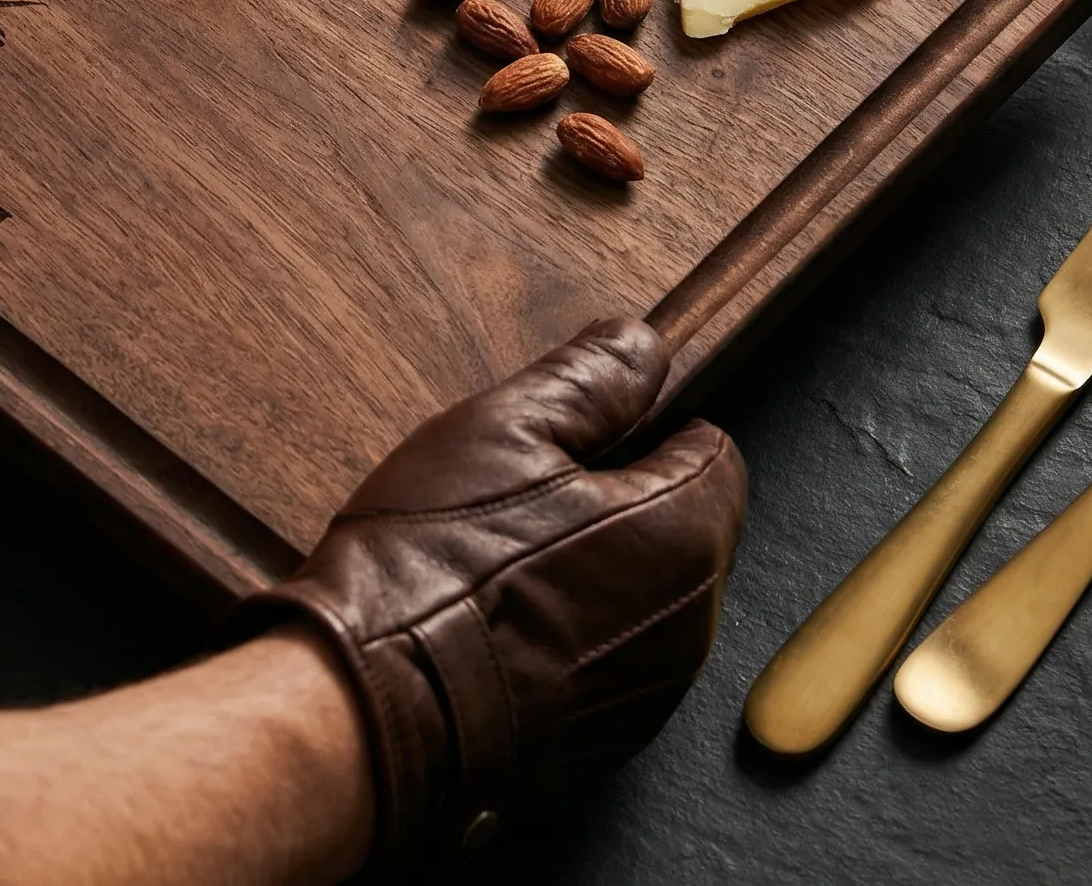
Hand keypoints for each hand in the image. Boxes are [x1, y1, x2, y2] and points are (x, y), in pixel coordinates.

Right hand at [235, 316, 746, 878]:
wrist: (376, 706)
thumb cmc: (439, 563)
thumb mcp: (506, 429)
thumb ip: (591, 379)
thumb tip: (642, 347)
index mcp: (683, 535)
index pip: (715, 456)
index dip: (649, 433)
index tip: (583, 439)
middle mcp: (690, 625)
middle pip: (681, 531)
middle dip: (619, 505)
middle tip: (525, 497)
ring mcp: (648, 695)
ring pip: (642, 600)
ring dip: (595, 574)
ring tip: (501, 564)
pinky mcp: (602, 744)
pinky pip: (606, 665)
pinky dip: (567, 640)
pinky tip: (496, 625)